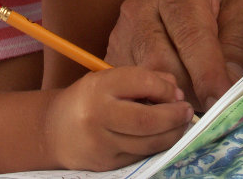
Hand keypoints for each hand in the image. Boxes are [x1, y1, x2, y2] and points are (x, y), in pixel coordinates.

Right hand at [45, 66, 193, 170]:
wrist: (55, 130)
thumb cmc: (89, 100)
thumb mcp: (109, 80)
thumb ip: (143, 79)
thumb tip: (176, 91)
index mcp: (98, 87)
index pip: (141, 83)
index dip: (165, 88)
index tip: (176, 92)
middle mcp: (96, 115)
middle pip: (147, 120)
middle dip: (174, 116)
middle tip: (187, 112)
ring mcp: (100, 143)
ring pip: (148, 143)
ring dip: (172, 134)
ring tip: (180, 125)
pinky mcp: (106, 163)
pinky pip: (141, 155)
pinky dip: (157, 146)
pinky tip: (162, 137)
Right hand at [105, 0, 242, 110]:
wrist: (196, 1)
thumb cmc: (223, 8)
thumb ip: (238, 49)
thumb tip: (224, 90)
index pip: (190, 36)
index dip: (207, 73)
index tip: (221, 101)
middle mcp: (140, 5)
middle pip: (161, 62)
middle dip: (191, 90)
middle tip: (215, 103)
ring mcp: (121, 31)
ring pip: (144, 79)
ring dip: (174, 99)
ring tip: (198, 96)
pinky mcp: (113, 54)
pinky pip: (132, 89)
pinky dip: (157, 100)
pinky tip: (176, 96)